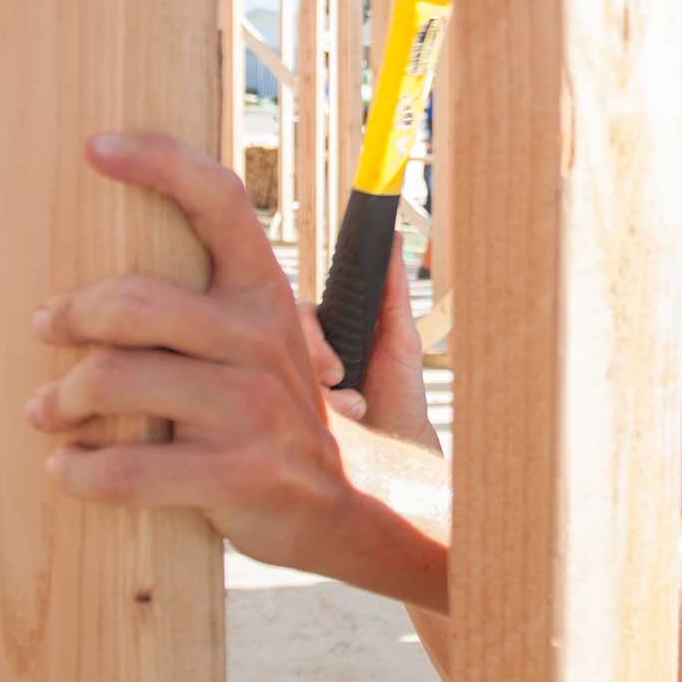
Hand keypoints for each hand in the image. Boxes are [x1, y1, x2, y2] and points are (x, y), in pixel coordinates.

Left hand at [24, 132, 355, 572]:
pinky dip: (79, 471)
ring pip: (115, 380)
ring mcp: (251, 409)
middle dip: (72, 316)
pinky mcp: (237, 474)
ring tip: (46, 411)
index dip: (158, 162)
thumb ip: (268, 297)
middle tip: (46, 330)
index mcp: (268, 294)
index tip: (96, 148)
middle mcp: (262, 339)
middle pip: (134, 301)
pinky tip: (68, 468)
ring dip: (61, 399)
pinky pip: (126, 469)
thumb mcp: (304, 344)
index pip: (220, 200)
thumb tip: (339, 242)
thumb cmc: (298, 420)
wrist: (355, 507)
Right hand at [298, 234, 434, 447]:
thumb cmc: (400, 390)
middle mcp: (303, 351)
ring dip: (320, 391)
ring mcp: (293, 381)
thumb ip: (392, 289)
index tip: (334, 362)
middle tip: (341, 376)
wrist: (397, 443)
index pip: (299, 313)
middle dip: (314, 358)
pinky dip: (320, 412)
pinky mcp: (289, 409)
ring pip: (280, 370)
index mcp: (325, 330)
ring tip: (353, 405)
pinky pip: (281, 401)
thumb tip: (390, 238)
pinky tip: (343, 421)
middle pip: (283, 338)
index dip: (312, 333)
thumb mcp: (401, 336)